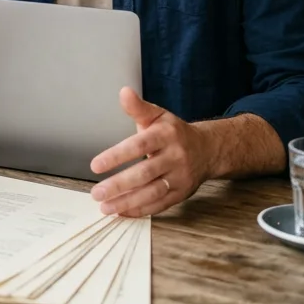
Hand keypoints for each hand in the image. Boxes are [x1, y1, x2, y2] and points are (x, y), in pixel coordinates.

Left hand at [88, 87, 212, 216]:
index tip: (95, 165)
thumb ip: (138, 108)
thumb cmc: (174, 132)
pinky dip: (140, 210)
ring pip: (152, 193)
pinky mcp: (182, 193)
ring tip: (104, 207)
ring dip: (127, 202)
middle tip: (96, 193)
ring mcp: (180, 177)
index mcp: (166, 135)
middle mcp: (175, 157)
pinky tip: (121, 211)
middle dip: (119, 185)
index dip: (117, 156)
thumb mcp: (157, 115)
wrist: (208, 149)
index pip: (139, 146)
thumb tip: (124, 92)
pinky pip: (160, 204)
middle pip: (144, 173)